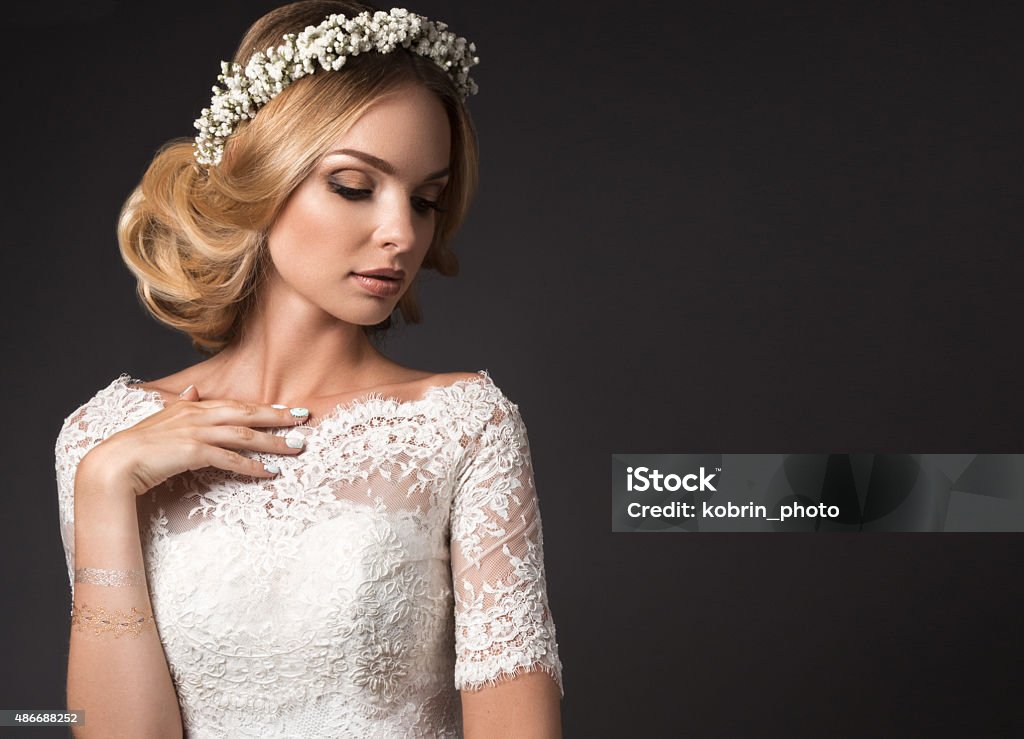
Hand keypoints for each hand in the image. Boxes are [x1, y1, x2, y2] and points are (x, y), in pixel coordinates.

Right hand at [81, 383, 308, 496]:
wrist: (115, 463)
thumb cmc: (138, 445)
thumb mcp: (163, 418)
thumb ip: (182, 403)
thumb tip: (194, 390)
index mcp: (192, 406)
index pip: (236, 404)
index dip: (264, 408)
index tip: (288, 410)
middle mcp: (198, 415)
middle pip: (247, 414)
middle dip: (278, 418)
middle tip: (305, 420)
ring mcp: (196, 433)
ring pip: (244, 436)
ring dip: (273, 442)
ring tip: (296, 448)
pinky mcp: (193, 452)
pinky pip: (230, 459)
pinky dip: (252, 466)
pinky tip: (269, 472)